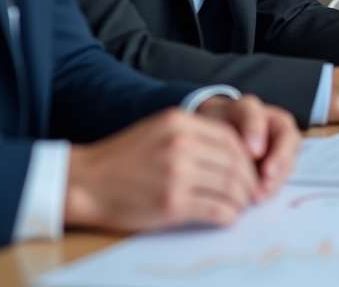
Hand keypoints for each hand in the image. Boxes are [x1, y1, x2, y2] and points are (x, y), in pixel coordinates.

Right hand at [65, 108, 257, 231]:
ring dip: (242, 200)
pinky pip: (215, 209)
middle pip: (235, 163)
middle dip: (249, 181)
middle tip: (252, 192)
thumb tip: (235, 153)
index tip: (251, 170)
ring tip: (241, 206)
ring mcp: (177, 175)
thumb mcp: (159, 130)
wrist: (86, 183)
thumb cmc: (123, 159)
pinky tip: (228, 217)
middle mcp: (181, 145)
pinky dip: (228, 215)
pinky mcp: (171, 204)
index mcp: (179, 122)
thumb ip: (194, 135)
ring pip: (229, 187)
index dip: (247, 157)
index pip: (231, 138)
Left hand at [193, 95, 299, 200]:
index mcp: (248, 109)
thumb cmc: (211, 131)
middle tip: (267, 174)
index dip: (255, 131)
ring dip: (278, 176)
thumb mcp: (206, 128)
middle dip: (279, 156)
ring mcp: (280, 141)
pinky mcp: (281, 161)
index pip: (254, 115)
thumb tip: (224, 159)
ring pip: (289, 155)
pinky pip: (284, 172)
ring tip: (262, 193)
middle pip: (286, 134)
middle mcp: (271, 121)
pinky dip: (274, 186)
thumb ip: (214, 136)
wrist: (215, 137)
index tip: (252, 152)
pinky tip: (261, 197)